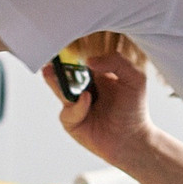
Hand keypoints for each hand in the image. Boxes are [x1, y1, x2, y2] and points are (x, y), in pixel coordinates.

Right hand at [44, 45, 160, 168]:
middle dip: (54, 66)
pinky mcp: (71, 121)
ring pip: (60, 90)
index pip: (79, 62)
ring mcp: (75, 105)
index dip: (69, 54)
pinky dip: (77, 105)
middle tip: (48, 58)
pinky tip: (87, 100)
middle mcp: (83, 89)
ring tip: (50, 71)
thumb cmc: (134, 109)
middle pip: (64, 75)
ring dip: (55, 81)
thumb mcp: (134, 78)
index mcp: (96, 76)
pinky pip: (68, 111)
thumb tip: (89, 60)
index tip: (61, 45)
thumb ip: (116, 61)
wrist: (132, 138)